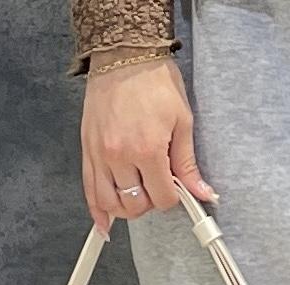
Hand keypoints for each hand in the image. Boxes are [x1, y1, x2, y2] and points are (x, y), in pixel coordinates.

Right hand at [80, 47, 218, 239]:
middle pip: (136, 205)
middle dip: (150, 203)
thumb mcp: (182, 120)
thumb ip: (187, 163)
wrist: (123, 55)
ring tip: (137, 198)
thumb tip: (202, 193)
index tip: (175, 189)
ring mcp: (100, 155)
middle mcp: (120, 156)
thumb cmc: (153, 81)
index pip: (162, 197)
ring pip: (110, 203)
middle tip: (157, 187)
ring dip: (126, 209)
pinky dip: (97, 212)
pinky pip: (88, 191)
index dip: (172, 197)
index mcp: (147, 149)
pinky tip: (104, 224)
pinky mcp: (87, 151)